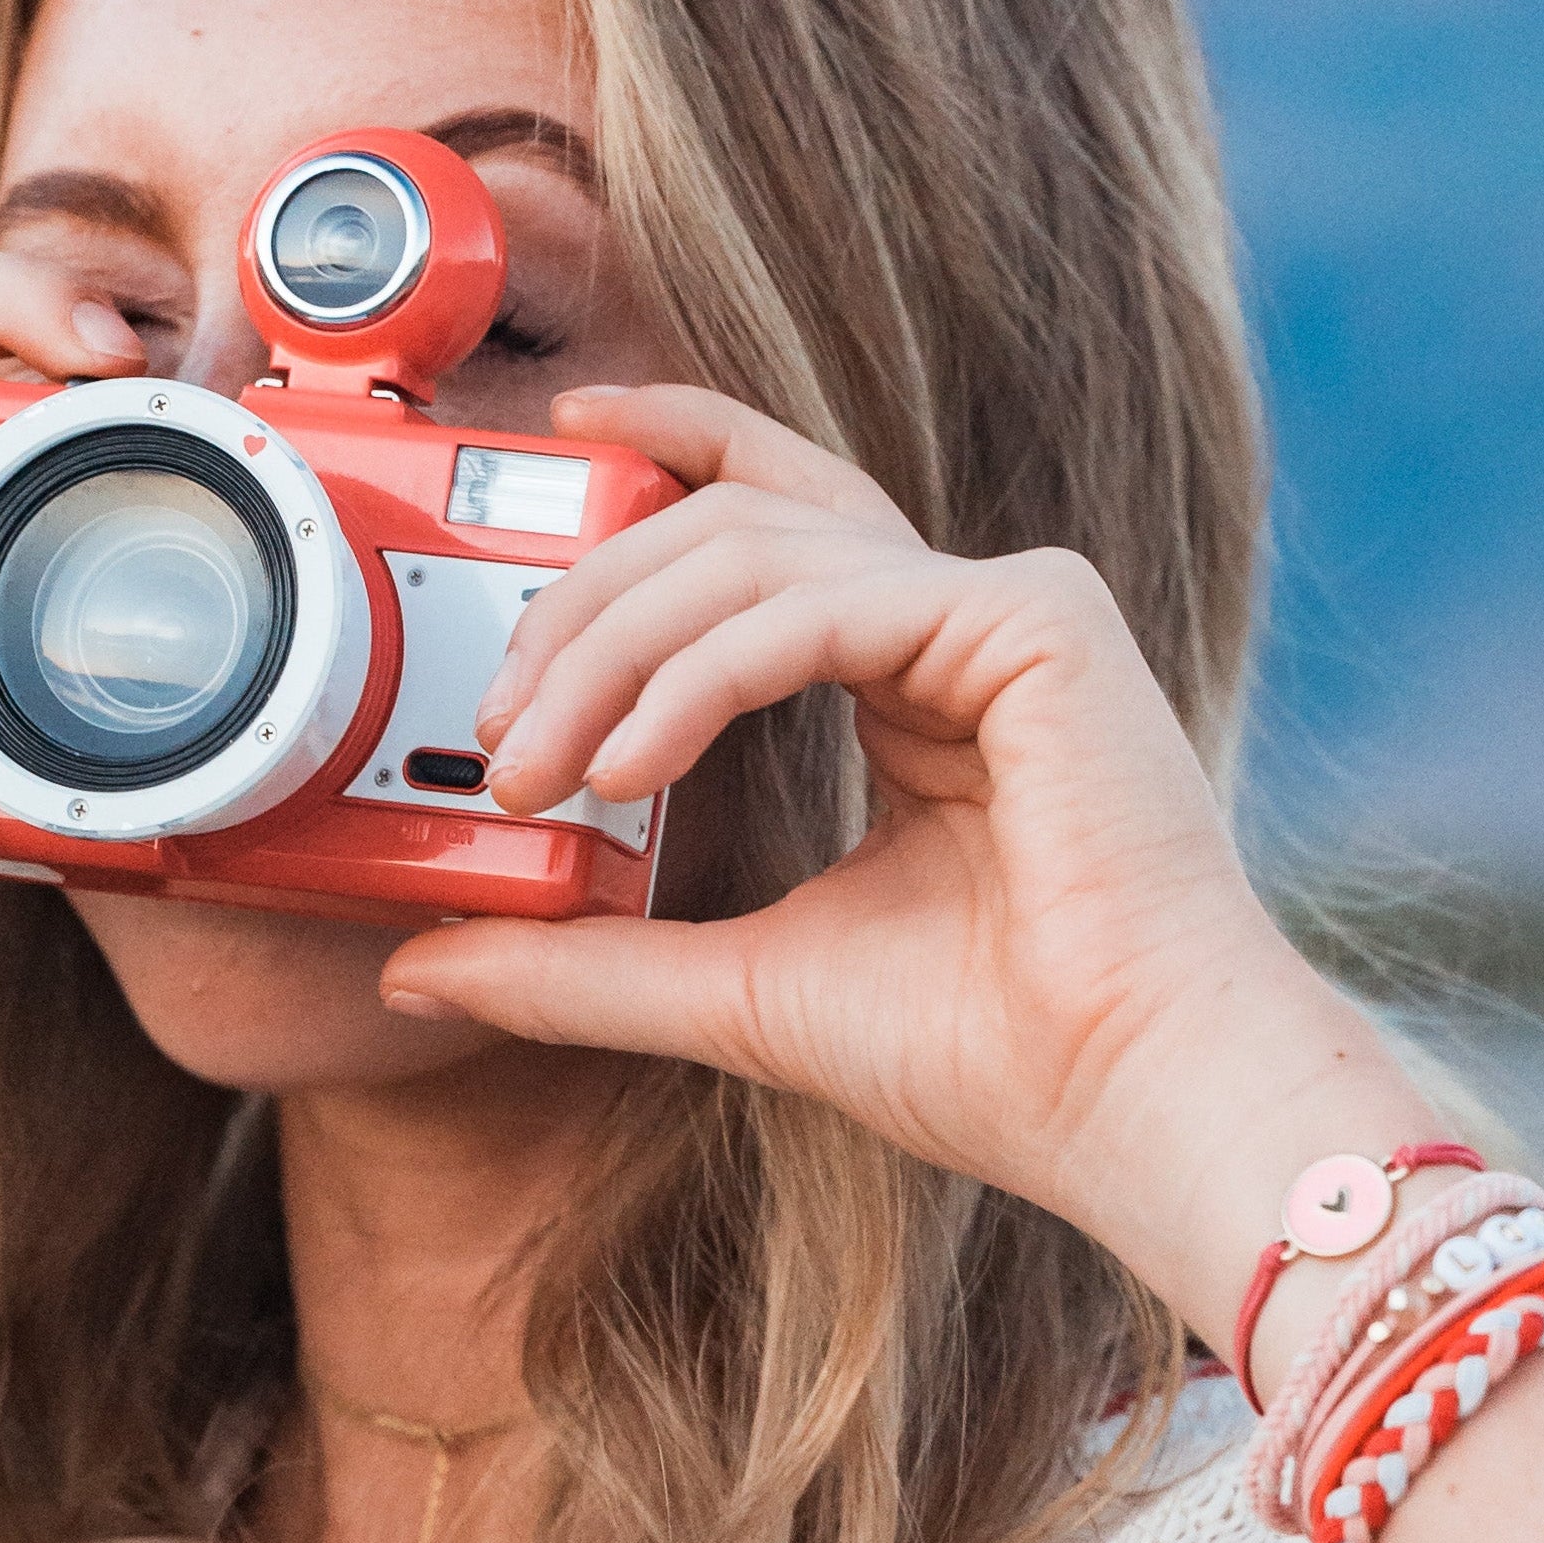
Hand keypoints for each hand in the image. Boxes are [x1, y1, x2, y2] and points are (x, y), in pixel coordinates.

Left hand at [381, 388, 1437, 1341]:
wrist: (1125, 1101)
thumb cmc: (987, 1061)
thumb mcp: (731, 991)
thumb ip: (586, 964)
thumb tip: (418, 971)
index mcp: (919, 677)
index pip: (773, 516)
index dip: (666, 449)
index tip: (555, 441)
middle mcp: (965, 621)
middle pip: (732, 523)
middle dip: (585, 609)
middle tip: (496, 732)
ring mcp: (1008, 607)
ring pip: (755, 548)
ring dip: (613, 650)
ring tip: (538, 767)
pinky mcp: (1033, 621)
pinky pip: (817, 605)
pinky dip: (699, 677)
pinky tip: (629, 763)